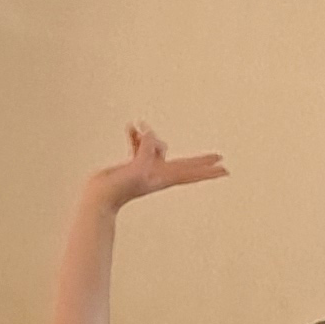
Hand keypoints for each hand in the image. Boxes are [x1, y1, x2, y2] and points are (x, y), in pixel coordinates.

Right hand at [91, 123, 227, 211]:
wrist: (99, 197)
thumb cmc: (119, 188)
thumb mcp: (137, 167)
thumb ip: (147, 149)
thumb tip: (151, 133)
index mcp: (163, 177)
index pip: (192, 172)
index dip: (208, 169)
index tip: (225, 169)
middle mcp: (158, 172)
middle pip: (185, 163)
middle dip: (201, 159)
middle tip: (220, 157)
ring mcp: (145, 168)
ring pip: (157, 147)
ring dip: (148, 136)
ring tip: (138, 126)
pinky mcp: (132, 163)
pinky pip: (139, 144)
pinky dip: (136, 136)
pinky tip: (131, 127)